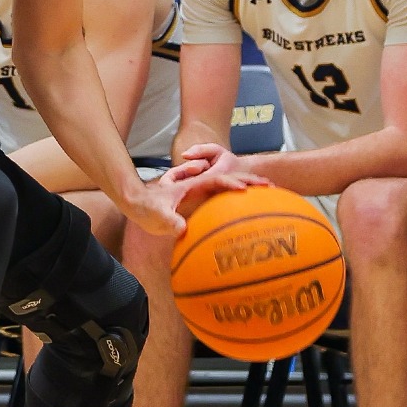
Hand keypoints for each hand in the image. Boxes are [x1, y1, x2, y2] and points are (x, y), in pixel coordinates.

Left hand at [137, 142, 270, 230]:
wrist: (137, 202)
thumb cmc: (146, 208)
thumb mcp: (156, 215)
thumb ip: (167, 221)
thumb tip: (181, 228)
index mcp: (191, 186)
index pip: (215, 181)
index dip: (229, 184)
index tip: (244, 190)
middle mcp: (199, 186)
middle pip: (229, 179)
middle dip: (249, 180)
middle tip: (269, 186)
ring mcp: (201, 193)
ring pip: (229, 186)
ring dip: (249, 186)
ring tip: (269, 191)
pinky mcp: (201, 201)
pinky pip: (224, 197)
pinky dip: (240, 198)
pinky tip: (252, 208)